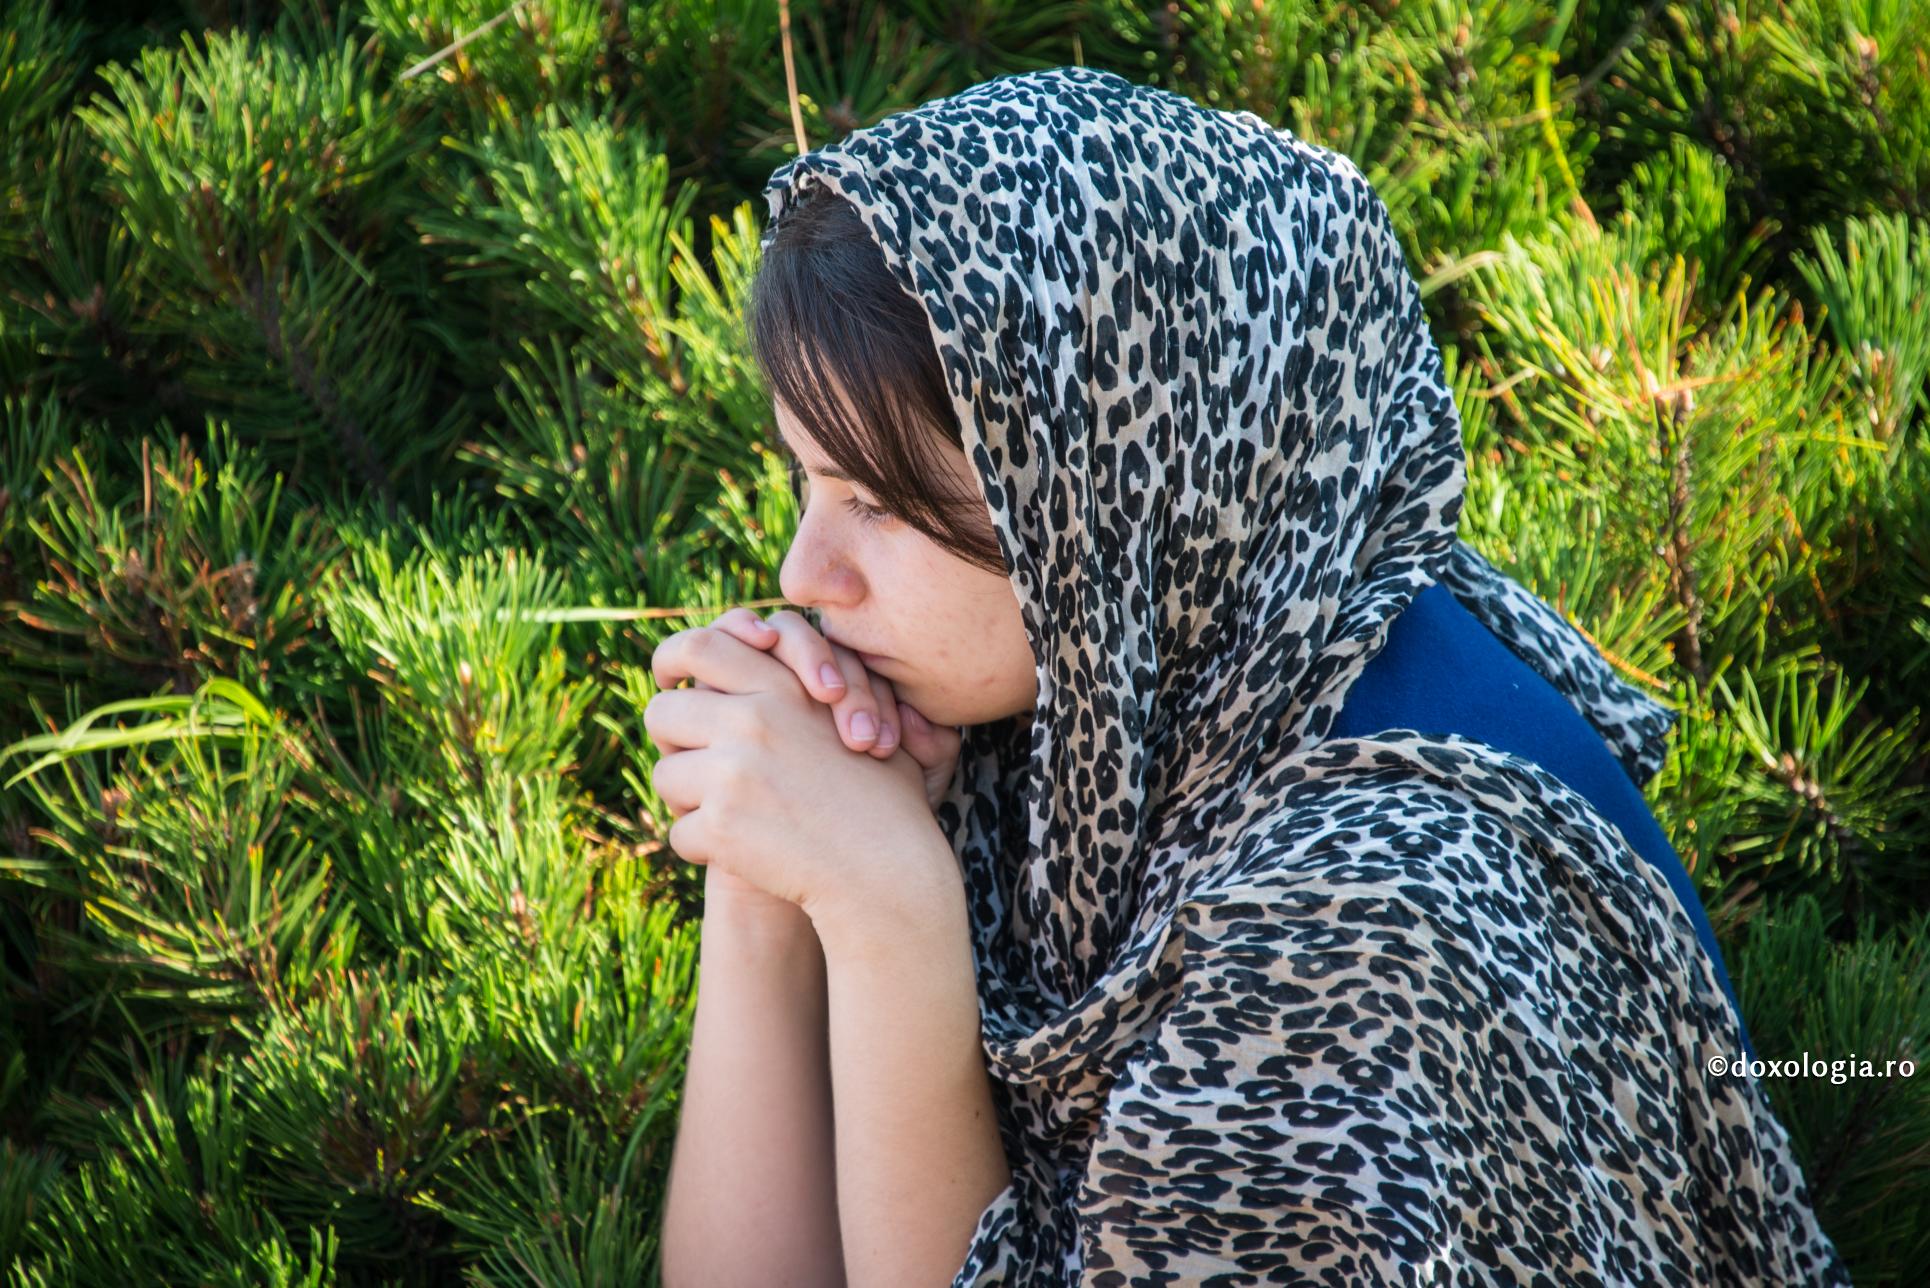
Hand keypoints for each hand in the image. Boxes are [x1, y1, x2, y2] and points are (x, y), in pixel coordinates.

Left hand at [646, 617, 958, 931]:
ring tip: (728, 819)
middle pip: (663, 711)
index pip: (701, 646)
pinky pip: (680, 833)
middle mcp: (752, 720)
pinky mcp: (722, 823)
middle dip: (669, 742)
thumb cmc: (885, 799)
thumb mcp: (861, 717)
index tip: (671, 682)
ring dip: (688, 802)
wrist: (888, 869)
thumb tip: (763, 651)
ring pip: (665, 776)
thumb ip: (809, 686)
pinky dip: (705, 849)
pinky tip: (741, 857)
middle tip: (689, 765)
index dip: (673, 659)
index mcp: (782, 686)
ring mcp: (732, 771)